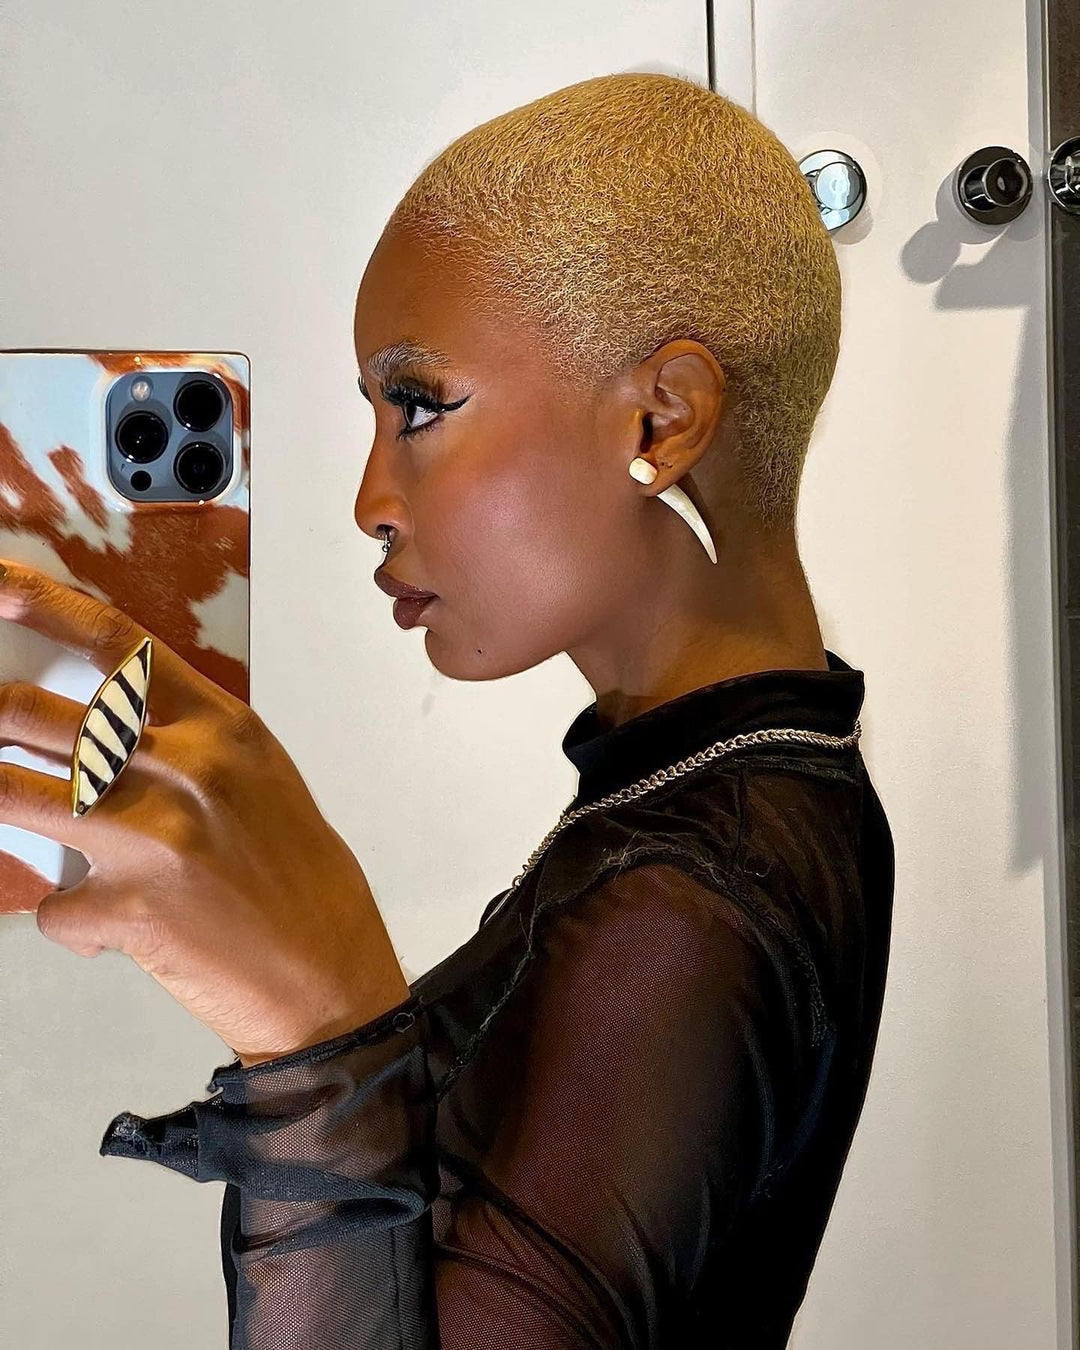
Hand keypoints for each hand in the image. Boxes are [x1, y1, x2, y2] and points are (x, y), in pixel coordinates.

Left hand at [0, 560, 410, 1065]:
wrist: (328, 974)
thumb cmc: (299, 878)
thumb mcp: (257, 782)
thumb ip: (187, 745)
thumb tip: (104, 734)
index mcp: (223, 728)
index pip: (119, 645)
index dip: (46, 608)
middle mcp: (185, 768)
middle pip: (38, 716)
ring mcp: (151, 834)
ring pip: (12, 793)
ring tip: (9, 801)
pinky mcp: (127, 905)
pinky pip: (54, 906)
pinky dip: (69, 921)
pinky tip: (105, 929)